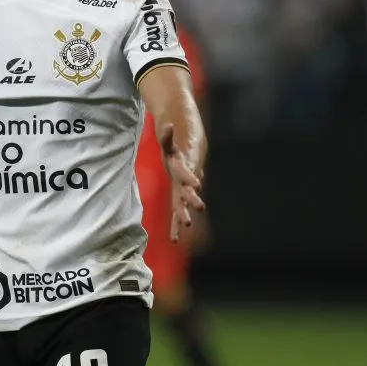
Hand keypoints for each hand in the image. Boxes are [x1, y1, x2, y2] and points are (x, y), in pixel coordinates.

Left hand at [158, 122, 205, 242]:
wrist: (192, 150)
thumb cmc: (179, 147)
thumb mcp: (170, 143)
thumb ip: (167, 137)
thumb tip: (167, 126)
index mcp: (184, 166)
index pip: (186, 172)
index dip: (190, 177)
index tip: (196, 183)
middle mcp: (185, 180)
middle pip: (188, 190)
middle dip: (192, 199)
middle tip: (200, 208)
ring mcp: (182, 189)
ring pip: (184, 204)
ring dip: (183, 215)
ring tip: (187, 225)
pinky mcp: (178, 195)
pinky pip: (176, 211)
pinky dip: (175, 225)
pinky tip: (174, 239)